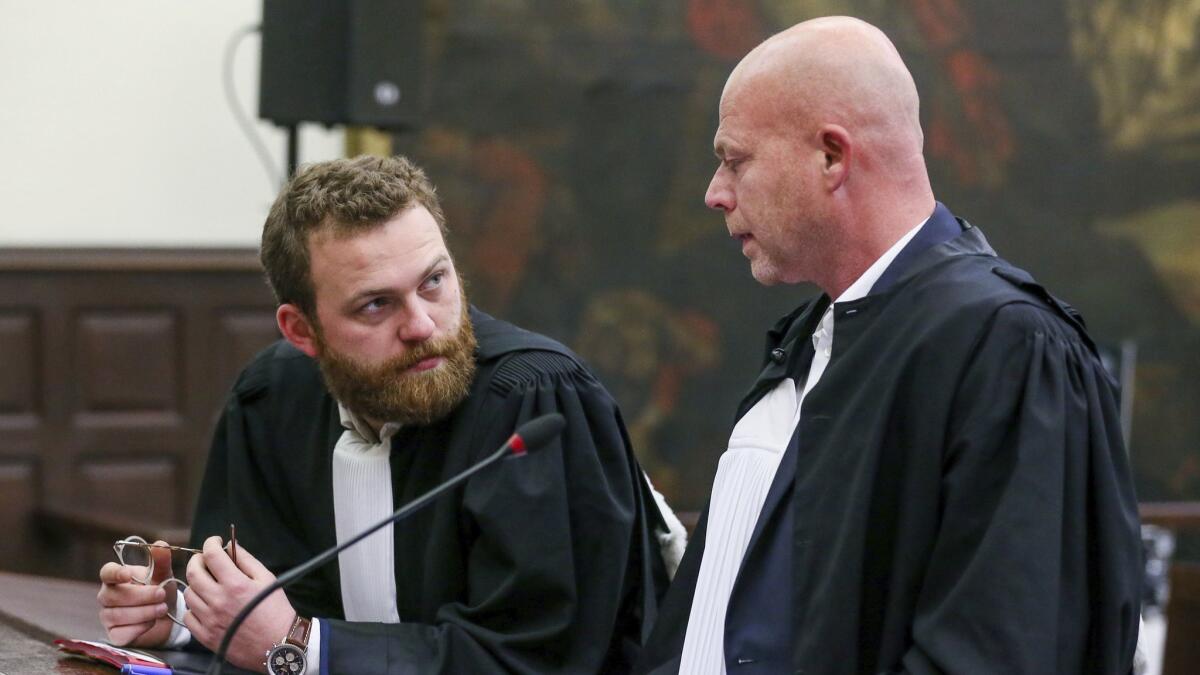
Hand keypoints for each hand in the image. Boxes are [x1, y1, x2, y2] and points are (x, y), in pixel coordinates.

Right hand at [97, 540, 176, 646]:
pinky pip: (122, 633)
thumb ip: (161, 560)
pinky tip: (152, 622)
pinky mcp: (114, 635)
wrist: (167, 616)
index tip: (127, 575)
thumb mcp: (164, 574)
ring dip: (144, 612)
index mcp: (116, 577)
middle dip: (141, 596)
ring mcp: (107, 616)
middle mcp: (107, 596)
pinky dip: (140, 627)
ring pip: (119, 615)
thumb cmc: (160, 590)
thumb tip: (160, 544)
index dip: (115, 574)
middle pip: (115, 596)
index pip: (107, 572)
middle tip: (162, 594)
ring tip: (163, 608)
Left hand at [184, 536, 295, 672]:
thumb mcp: (267, 579)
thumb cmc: (275, 611)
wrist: (278, 645)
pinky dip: (194, 607)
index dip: (210, 543)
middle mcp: (218, 600)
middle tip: (205, 560)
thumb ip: (246, 560)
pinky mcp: (205, 636)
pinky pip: (188, 616)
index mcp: (235, 584)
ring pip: (188, 593)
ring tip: (207, 584)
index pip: (211, 555)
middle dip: (197, 560)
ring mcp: (209, 620)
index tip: (214, 542)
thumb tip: (230, 546)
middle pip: (193, 572)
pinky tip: (206, 605)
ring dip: (196, 584)